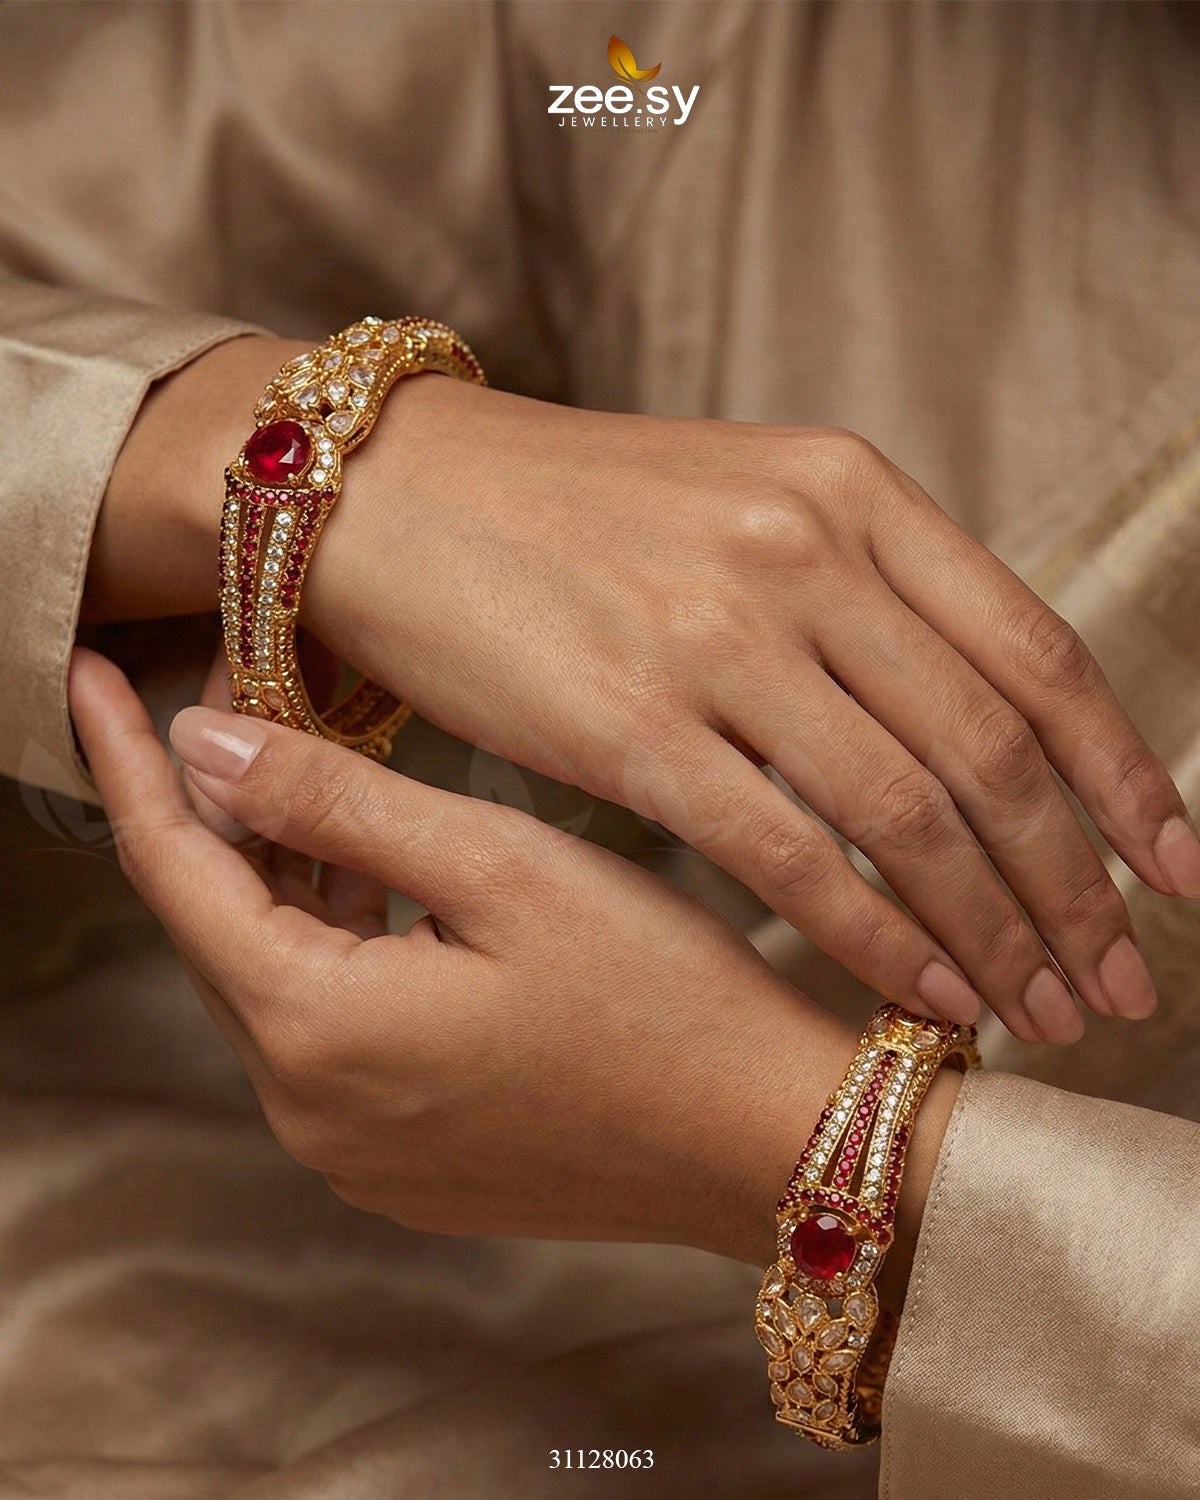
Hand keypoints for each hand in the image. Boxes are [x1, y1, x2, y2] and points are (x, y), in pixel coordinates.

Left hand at [68, 645, 958, 1292]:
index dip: (125, 761)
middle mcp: (310, 1113)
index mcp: (315, 1033)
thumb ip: (336, 805)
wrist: (771, 1142)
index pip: (173, 870)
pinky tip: (375, 882)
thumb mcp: (500, 867)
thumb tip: (200, 750)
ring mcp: (358, 1152)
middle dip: (218, 809)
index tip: (88, 672)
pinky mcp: (410, 1165)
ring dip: (283, 876)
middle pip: (219, 929)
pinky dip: (334, 947)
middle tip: (243, 692)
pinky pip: (330, 1038)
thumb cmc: (661, 995)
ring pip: (276, 981)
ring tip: (314, 769)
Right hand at [91, 339, 1199, 1042]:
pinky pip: (790, 853)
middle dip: (1076, 886)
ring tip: (1041, 1013)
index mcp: (845, 491)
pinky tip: (926, 996)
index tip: (1173, 870)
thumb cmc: (563, 515)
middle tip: (1116, 984)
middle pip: (992, 748)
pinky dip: (877, 937)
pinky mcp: (628, 724)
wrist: (389, 493)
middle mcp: (799, 553)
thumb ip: (855, 596)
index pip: (1035, 650)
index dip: (1125, 774)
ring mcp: (714, 637)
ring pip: (909, 813)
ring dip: (995, 930)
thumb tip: (962, 734)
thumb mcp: (737, 507)